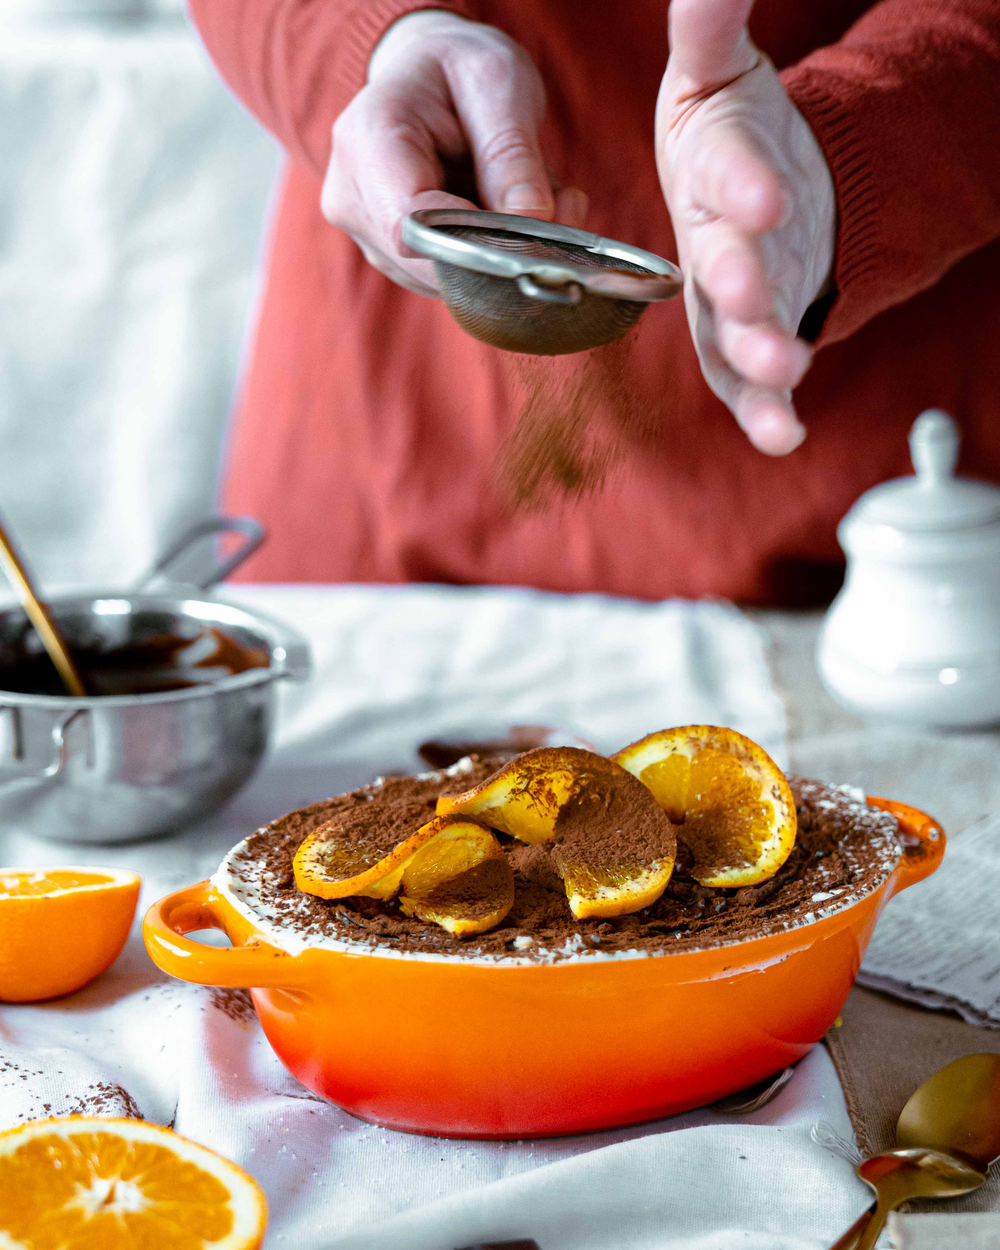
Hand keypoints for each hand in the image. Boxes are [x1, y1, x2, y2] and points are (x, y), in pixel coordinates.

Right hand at [321, 10, 587, 296]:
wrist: (425, 72)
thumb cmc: (456, 67)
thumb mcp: (497, 83)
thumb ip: (512, 153)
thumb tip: (531, 219)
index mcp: (367, 141)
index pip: (409, 227)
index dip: (474, 242)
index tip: (532, 225)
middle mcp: (352, 198)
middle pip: (431, 261)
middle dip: (503, 246)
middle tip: (559, 202)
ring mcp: (368, 235)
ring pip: (448, 277)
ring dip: (504, 249)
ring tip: (533, 192)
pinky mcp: (392, 258)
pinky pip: (451, 277)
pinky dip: (493, 254)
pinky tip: (509, 211)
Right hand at [656, 0, 835, 453]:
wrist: (744, 191)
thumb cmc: (728, 131)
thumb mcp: (718, 72)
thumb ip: (711, 26)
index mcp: (704, 171)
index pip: (720, 174)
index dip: (739, 186)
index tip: (766, 194)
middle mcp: (709, 243)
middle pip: (718, 266)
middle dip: (735, 282)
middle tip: (749, 296)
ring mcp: (728, 299)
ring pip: (732, 334)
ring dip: (755, 356)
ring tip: (787, 374)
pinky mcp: (750, 337)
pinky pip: (748, 383)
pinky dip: (762, 413)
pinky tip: (784, 437)